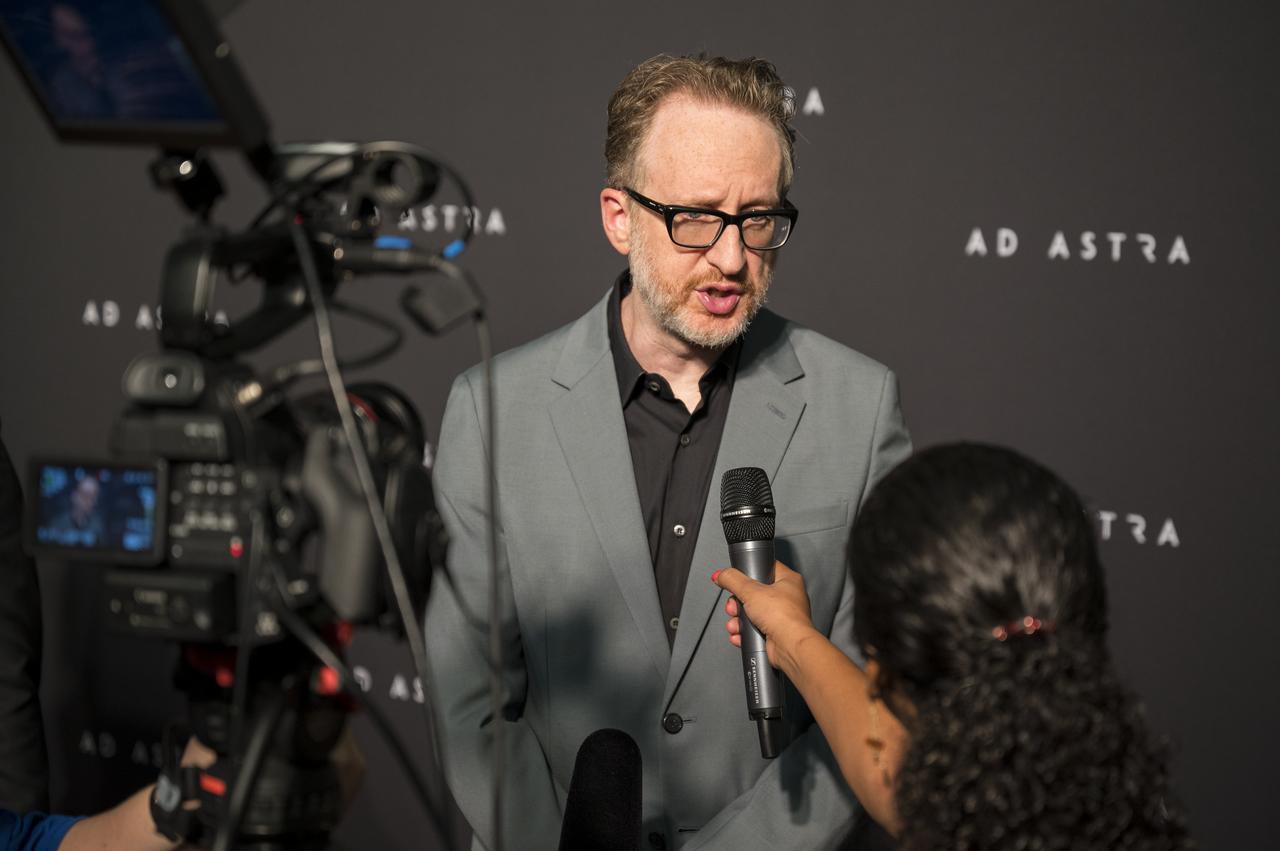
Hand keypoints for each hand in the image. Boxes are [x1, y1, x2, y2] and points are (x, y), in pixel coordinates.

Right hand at [711, 561, 820, 676]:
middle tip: (734, 606)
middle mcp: (787, 598)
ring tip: (736, 623)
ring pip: (751, 613)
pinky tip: (739, 634)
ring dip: (738, 620)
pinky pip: (753, 630)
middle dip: (738, 603)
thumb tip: (721, 575)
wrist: (789, 646)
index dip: (748, 573)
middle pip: (753, 594)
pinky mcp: (775, 633)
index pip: (764, 568)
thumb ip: (732, 579)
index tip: (736, 579)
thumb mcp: (750, 591)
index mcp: (788, 581)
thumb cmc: (783, 617)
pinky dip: (743, 633)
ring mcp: (781, 617)